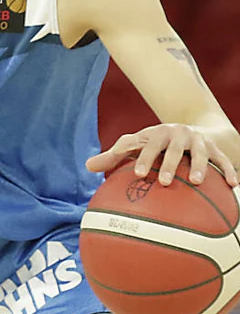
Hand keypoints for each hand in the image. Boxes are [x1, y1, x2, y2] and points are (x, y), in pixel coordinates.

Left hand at [86, 123, 239, 187]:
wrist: (190, 128)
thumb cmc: (155, 144)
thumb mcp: (136, 146)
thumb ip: (113, 157)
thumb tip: (87, 166)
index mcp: (154, 134)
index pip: (145, 145)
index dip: (141, 158)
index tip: (137, 174)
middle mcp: (176, 135)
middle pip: (173, 149)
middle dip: (169, 164)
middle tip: (165, 182)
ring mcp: (197, 141)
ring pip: (199, 154)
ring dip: (199, 167)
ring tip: (197, 182)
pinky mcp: (215, 148)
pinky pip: (224, 160)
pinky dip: (228, 170)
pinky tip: (233, 185)